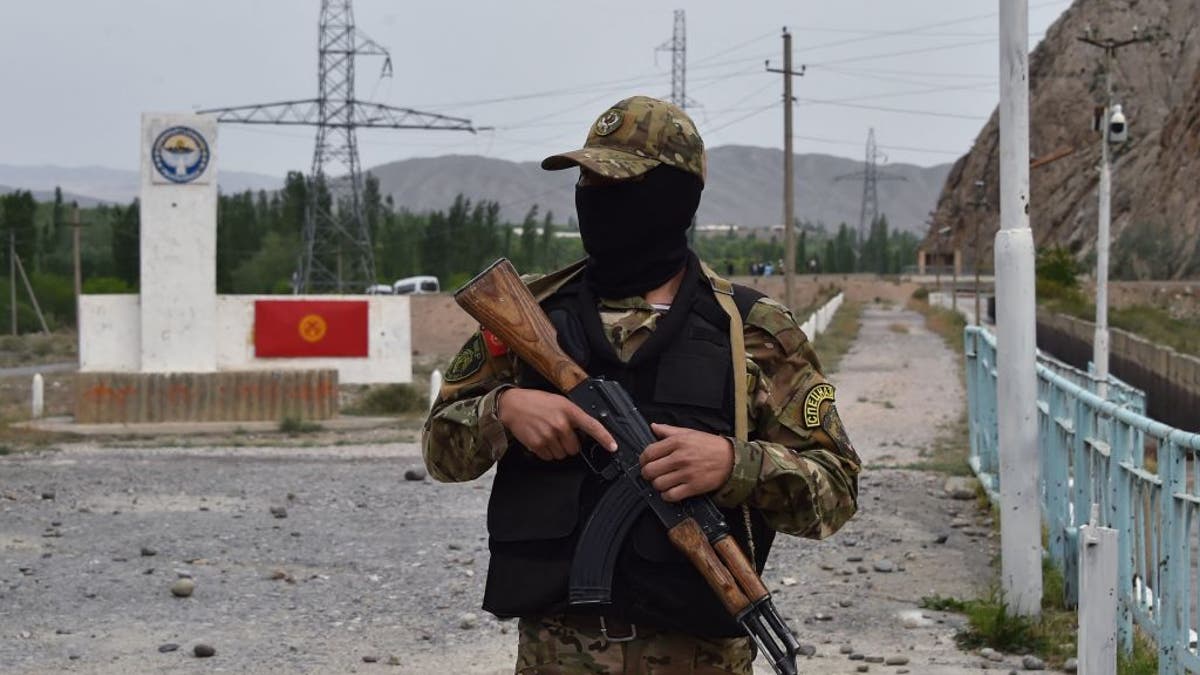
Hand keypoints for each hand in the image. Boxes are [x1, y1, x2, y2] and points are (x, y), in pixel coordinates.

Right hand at [496, 388, 617, 460]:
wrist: (512, 405)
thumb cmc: (536, 402)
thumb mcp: (559, 402)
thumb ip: (573, 415)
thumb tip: (585, 432)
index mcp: (568, 410)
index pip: (592, 426)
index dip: (604, 438)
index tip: (613, 446)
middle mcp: (560, 424)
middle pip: (575, 448)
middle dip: (569, 444)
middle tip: (559, 433)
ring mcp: (549, 435)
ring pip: (562, 455)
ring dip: (558, 449)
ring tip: (548, 434)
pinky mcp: (538, 445)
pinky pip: (550, 457)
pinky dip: (547, 452)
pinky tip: (541, 439)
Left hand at [640, 423, 734, 501]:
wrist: (732, 459)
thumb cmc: (709, 445)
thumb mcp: (689, 432)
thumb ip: (669, 430)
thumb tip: (653, 427)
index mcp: (677, 442)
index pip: (649, 453)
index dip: (643, 460)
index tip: (645, 463)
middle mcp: (680, 457)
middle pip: (650, 470)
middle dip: (647, 474)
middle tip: (652, 474)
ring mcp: (687, 473)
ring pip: (658, 484)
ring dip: (657, 485)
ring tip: (662, 482)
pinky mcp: (693, 487)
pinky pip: (671, 496)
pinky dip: (667, 496)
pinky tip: (670, 491)